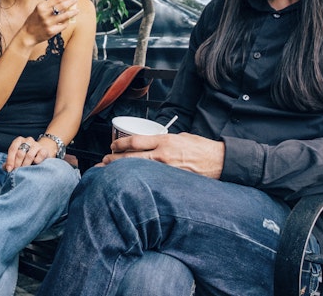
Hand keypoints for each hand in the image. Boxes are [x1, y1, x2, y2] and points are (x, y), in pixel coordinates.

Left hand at [4, 136, 51, 171]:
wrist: (41, 153)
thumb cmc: (26, 156)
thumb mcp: (17, 157)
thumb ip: (10, 162)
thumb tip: (6, 168)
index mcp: (19, 140)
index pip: (12, 149)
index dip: (10, 160)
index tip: (9, 170)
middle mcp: (28, 140)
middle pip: (20, 153)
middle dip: (17, 164)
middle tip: (16, 171)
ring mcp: (37, 144)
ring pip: (29, 155)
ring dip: (25, 164)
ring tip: (24, 170)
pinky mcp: (44, 150)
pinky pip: (40, 155)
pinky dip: (37, 161)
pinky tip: (35, 164)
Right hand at [22, 0, 79, 43]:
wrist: (28, 34)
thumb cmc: (33, 21)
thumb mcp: (38, 9)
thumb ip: (48, 4)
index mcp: (41, 6)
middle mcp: (44, 14)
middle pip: (62, 6)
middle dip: (71, 2)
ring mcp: (48, 23)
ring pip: (65, 16)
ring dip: (73, 12)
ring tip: (77, 10)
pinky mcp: (52, 31)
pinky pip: (63, 25)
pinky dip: (67, 22)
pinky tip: (68, 20)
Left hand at [102, 133, 224, 178]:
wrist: (219, 161)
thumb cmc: (201, 148)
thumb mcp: (180, 137)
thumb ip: (163, 141)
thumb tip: (151, 145)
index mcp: (164, 140)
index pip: (135, 141)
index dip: (119, 144)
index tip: (112, 145)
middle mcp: (162, 155)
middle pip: (130, 158)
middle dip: (113, 160)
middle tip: (103, 161)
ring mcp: (166, 170)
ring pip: (137, 171)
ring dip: (121, 172)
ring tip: (109, 174)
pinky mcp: (170, 181)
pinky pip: (150, 181)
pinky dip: (138, 182)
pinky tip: (130, 184)